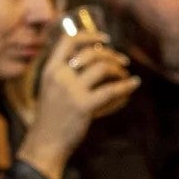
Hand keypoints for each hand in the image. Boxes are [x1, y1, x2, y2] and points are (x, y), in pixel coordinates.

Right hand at [19, 31, 138, 178]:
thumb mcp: (52, 89)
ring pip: (102, 67)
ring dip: (119, 70)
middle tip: (123, 62)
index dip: (89, 35)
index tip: (105, 38)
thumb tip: (95, 60)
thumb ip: (67, 74)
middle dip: (111, 54)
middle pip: (91, 53)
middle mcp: (59, 76)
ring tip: (125, 76)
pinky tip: (134, 84)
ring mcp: (71, 90)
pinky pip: (111, 90)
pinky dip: (126, 85)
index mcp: (50, 69)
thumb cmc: (51, 118)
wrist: (44, 143)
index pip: (68, 40)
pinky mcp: (83, 106)